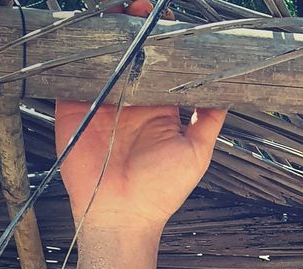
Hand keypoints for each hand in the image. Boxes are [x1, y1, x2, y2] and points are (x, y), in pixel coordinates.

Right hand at [55, 0, 224, 237]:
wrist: (121, 215)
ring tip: (120, 11)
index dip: (162, 39)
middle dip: (134, 26)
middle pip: (130, 51)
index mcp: (156, 106)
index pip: (159, 63)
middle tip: (142, 7)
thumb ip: (209, 121)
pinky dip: (79, 50)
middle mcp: (129, 99)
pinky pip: (74, 70)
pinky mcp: (74, 104)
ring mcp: (101, 99)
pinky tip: (90, 33)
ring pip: (102, 55)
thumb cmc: (161, 191)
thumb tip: (229, 92)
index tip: (168, 19)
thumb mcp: (196, 153)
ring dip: (109, 31)